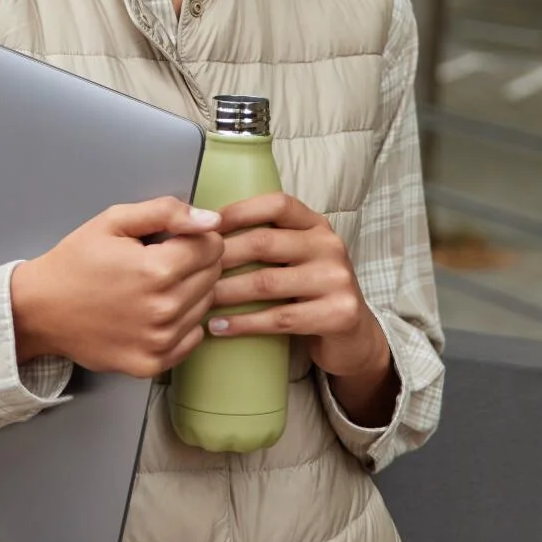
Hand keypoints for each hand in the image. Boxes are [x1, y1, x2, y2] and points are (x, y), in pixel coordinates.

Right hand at [11, 197, 225, 378]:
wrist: (40, 310)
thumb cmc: (76, 262)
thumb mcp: (113, 221)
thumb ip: (166, 213)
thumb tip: (210, 219)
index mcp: (157, 270)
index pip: (212, 246)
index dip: (195, 236)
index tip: (172, 240)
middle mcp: (164, 309)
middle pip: (213, 275)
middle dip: (194, 262)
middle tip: (158, 262)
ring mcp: (159, 341)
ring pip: (205, 306)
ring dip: (189, 292)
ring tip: (152, 286)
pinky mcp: (152, 363)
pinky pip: (193, 338)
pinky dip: (181, 323)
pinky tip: (153, 312)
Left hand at [207, 194, 390, 382]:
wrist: (353, 337)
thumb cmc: (310, 293)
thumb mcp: (298, 258)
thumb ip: (269, 242)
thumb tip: (205, 232)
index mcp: (317, 226)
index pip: (277, 205)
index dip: (238, 211)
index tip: (205, 226)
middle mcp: (330, 246)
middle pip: (264, 243)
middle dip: (221, 256)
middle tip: (188, 268)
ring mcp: (337, 280)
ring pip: (267, 283)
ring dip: (225, 293)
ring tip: (198, 300)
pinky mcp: (338, 314)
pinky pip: (278, 318)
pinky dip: (243, 323)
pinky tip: (218, 326)